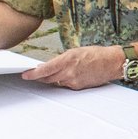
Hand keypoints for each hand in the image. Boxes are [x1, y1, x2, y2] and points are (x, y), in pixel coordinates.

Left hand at [18, 45, 132, 90]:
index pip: (45, 69)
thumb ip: (61, 59)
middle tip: (32, 75)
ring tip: (51, 74)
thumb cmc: (96, 54)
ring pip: (56, 82)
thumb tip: (49, 65)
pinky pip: (65, 85)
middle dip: (40, 77)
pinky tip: (66, 76)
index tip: (25, 75)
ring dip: (52, 78)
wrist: (112, 63)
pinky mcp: (78, 87)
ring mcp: (73, 81)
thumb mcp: (75, 51)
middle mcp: (69, 72)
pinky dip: (63, 81)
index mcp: (67, 60)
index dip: (33, 74)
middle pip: (48, 78)